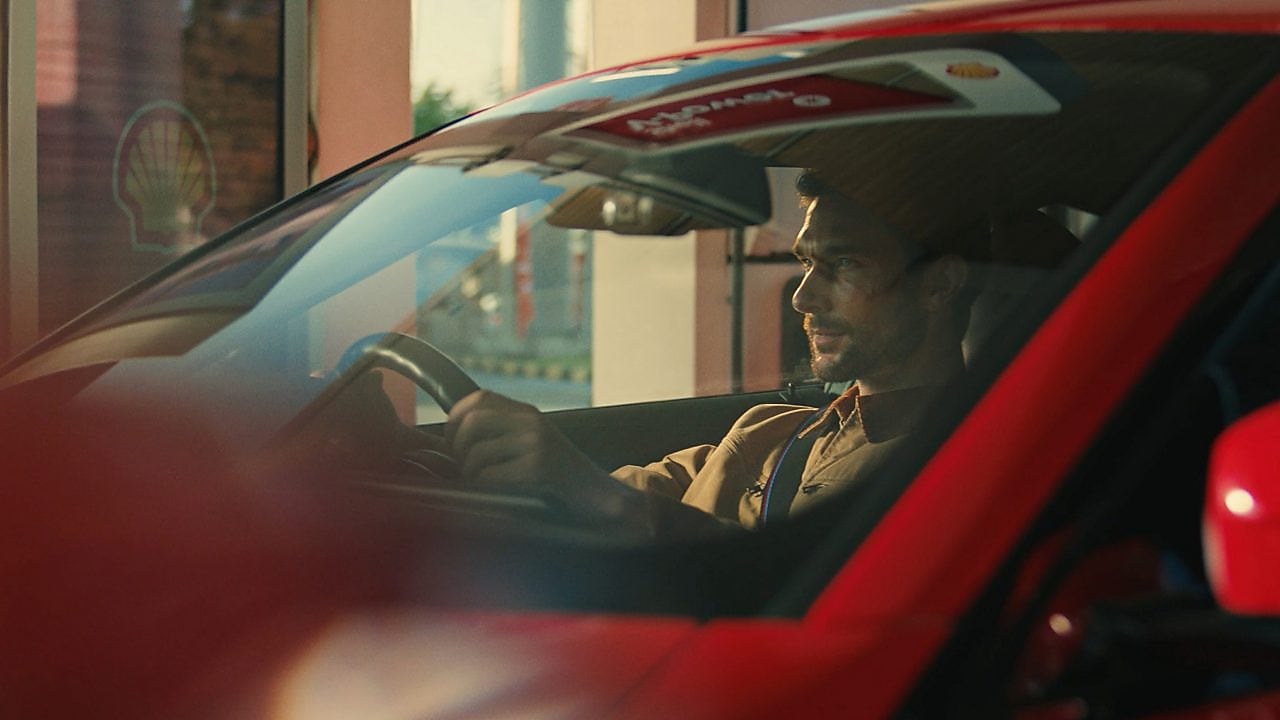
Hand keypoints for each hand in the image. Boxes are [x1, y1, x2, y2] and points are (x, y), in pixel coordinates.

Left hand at [445, 390, 643, 524]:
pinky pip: (489, 477)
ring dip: (471, 475)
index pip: (477, 398)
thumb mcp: (530, 443)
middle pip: (471, 423)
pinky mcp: (538, 468)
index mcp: (526, 412)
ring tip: (485, 484)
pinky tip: (500, 493)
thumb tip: (448, 438)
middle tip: (465, 467)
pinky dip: (486, 489)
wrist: (596, 496)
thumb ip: (499, 433)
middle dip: (458, 449)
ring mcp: (535, 443)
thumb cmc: (557, 477)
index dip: (456, 418)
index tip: (453, 441)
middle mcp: (531, 421)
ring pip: (476, 454)